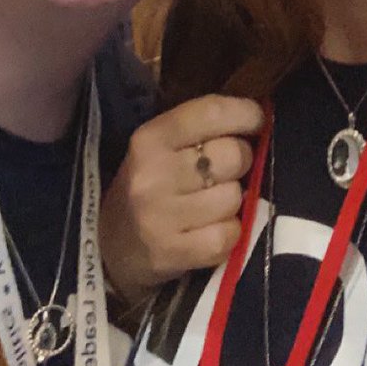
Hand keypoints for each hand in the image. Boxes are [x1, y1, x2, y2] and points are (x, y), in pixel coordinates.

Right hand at [100, 95, 265, 305]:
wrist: (108, 247)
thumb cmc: (149, 186)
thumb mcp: (162, 146)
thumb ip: (203, 128)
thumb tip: (258, 116)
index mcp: (151, 138)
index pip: (213, 112)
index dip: (246, 114)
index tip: (256, 120)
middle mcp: (152, 174)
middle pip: (234, 155)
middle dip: (240, 162)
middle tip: (223, 173)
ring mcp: (160, 216)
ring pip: (234, 197)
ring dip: (232, 202)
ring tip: (209, 205)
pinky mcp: (171, 253)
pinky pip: (229, 235)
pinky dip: (228, 234)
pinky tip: (208, 231)